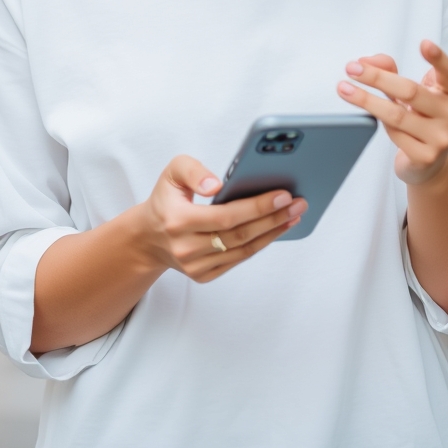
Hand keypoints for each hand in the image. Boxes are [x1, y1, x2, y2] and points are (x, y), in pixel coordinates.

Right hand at [139, 155, 306, 282]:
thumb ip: (194, 171)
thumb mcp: (172, 173)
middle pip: (240, 235)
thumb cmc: (167, 199)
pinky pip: (239, 260)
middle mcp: (186, 248)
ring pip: (243, 250)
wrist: (149, 237)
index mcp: (177, 221)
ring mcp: (195, 266)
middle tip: (298, 203)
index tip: (283, 194)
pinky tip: (276, 229)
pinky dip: (260, 244)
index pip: (226, 216)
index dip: (257, 206)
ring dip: (273, 232)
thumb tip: (217, 186)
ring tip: (294, 215)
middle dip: (273, 218)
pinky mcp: (204, 275)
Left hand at [337, 41, 447, 185]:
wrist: (430, 161)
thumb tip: (366, 62)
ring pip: (397, 115)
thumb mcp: (411, 90)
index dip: (438, 57)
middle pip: (411, 91)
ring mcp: (442, 138)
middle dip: (377, 77)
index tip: (424, 43)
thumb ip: (391, 69)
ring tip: (344, 88)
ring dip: (366, 99)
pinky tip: (369, 114)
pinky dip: (379, 121)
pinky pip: (394, 134)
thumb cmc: (421, 117)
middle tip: (352, 68)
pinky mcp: (426, 156)